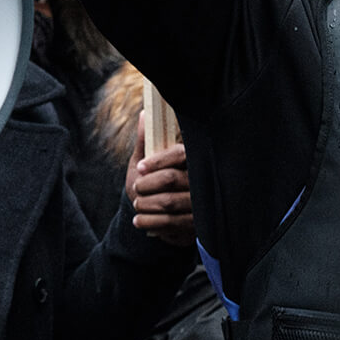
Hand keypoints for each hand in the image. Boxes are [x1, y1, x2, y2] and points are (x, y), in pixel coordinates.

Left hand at [125, 113, 192, 246]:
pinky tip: (140, 220)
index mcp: (192, 160)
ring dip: (145, 205)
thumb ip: (146, 140)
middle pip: (170, 179)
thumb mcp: (147, 160)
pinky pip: (171, 224)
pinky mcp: (197, 225)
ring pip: (169, 203)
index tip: (140, 168)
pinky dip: (150, 222)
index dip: (158, 161)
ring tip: (137, 205)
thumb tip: (145, 114)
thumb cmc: (153, 181)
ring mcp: (202, 205)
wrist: (160, 213)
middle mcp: (201, 181)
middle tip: (137, 189)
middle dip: (146, 185)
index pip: (180, 154)